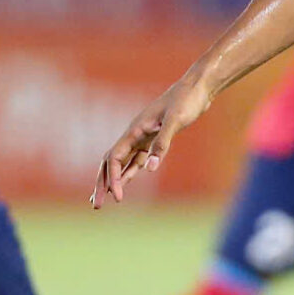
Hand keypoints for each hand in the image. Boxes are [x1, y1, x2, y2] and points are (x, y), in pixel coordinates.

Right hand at [94, 74, 211, 206]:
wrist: (196, 88)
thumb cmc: (186, 101)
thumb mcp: (176, 121)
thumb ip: (162, 144)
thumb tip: (149, 168)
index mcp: (135, 130)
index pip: (115, 158)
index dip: (112, 178)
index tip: (117, 196)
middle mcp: (134, 134)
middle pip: (111, 163)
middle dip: (103, 184)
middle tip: (97, 206)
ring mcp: (143, 137)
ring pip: (122, 162)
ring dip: (114, 181)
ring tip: (106, 199)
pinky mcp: (153, 139)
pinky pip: (136, 159)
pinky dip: (129, 172)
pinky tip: (125, 183)